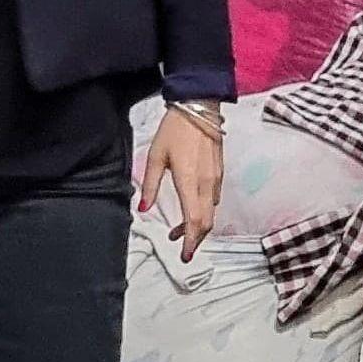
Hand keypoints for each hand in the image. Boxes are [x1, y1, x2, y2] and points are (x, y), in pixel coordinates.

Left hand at [139, 109, 222, 262]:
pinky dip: (203, 211)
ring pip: (211, 212)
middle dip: (194, 239)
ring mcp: (215, 178)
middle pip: (206, 222)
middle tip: (180, 246)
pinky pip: (213, 199)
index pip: (194, 221)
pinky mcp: (219, 172)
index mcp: (189, 181)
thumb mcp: (155, 157)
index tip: (183, 255)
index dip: (190, 242)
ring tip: (179, 228)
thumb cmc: (175, 130)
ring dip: (198, 225)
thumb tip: (143, 209)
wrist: (199, 106)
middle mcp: (206, 183)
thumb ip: (149, 186)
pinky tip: (191, 207)